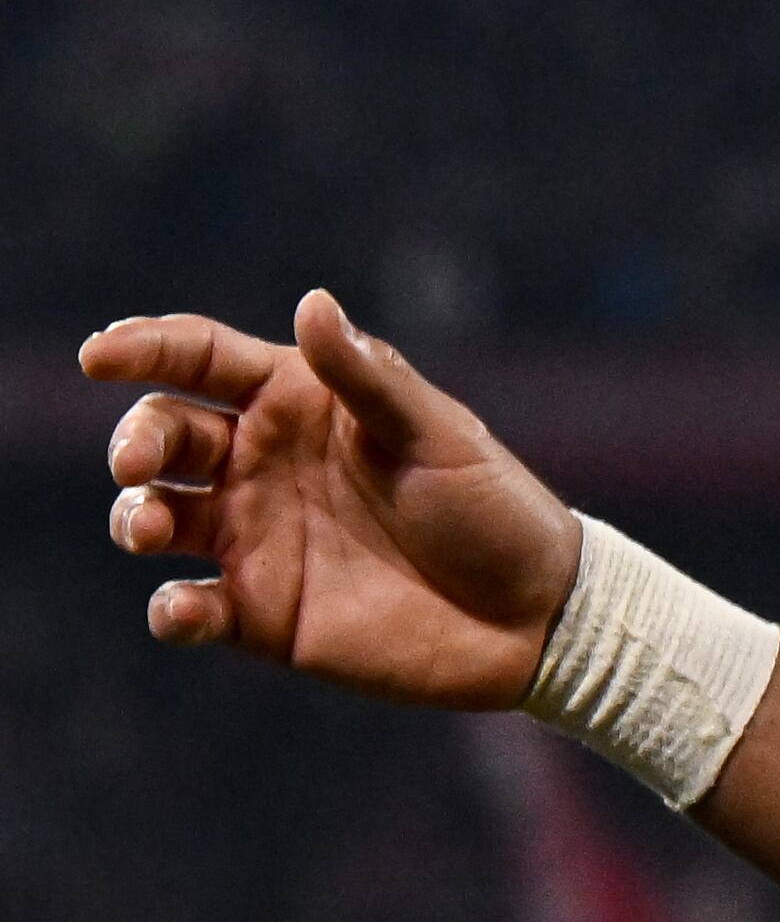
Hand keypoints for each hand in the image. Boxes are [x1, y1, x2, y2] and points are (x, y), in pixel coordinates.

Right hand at [82, 291, 579, 705]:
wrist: (537, 618)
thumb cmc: (495, 510)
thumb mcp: (439, 436)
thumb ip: (369, 379)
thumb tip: (313, 303)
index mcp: (300, 403)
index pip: (202, 359)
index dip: (144, 348)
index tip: (99, 354)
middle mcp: (261, 464)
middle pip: (163, 433)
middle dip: (136, 441)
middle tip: (140, 464)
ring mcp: (255, 539)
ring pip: (155, 516)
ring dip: (135, 516)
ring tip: (150, 524)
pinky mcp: (261, 614)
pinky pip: (189, 607)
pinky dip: (171, 609)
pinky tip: (185, 609)